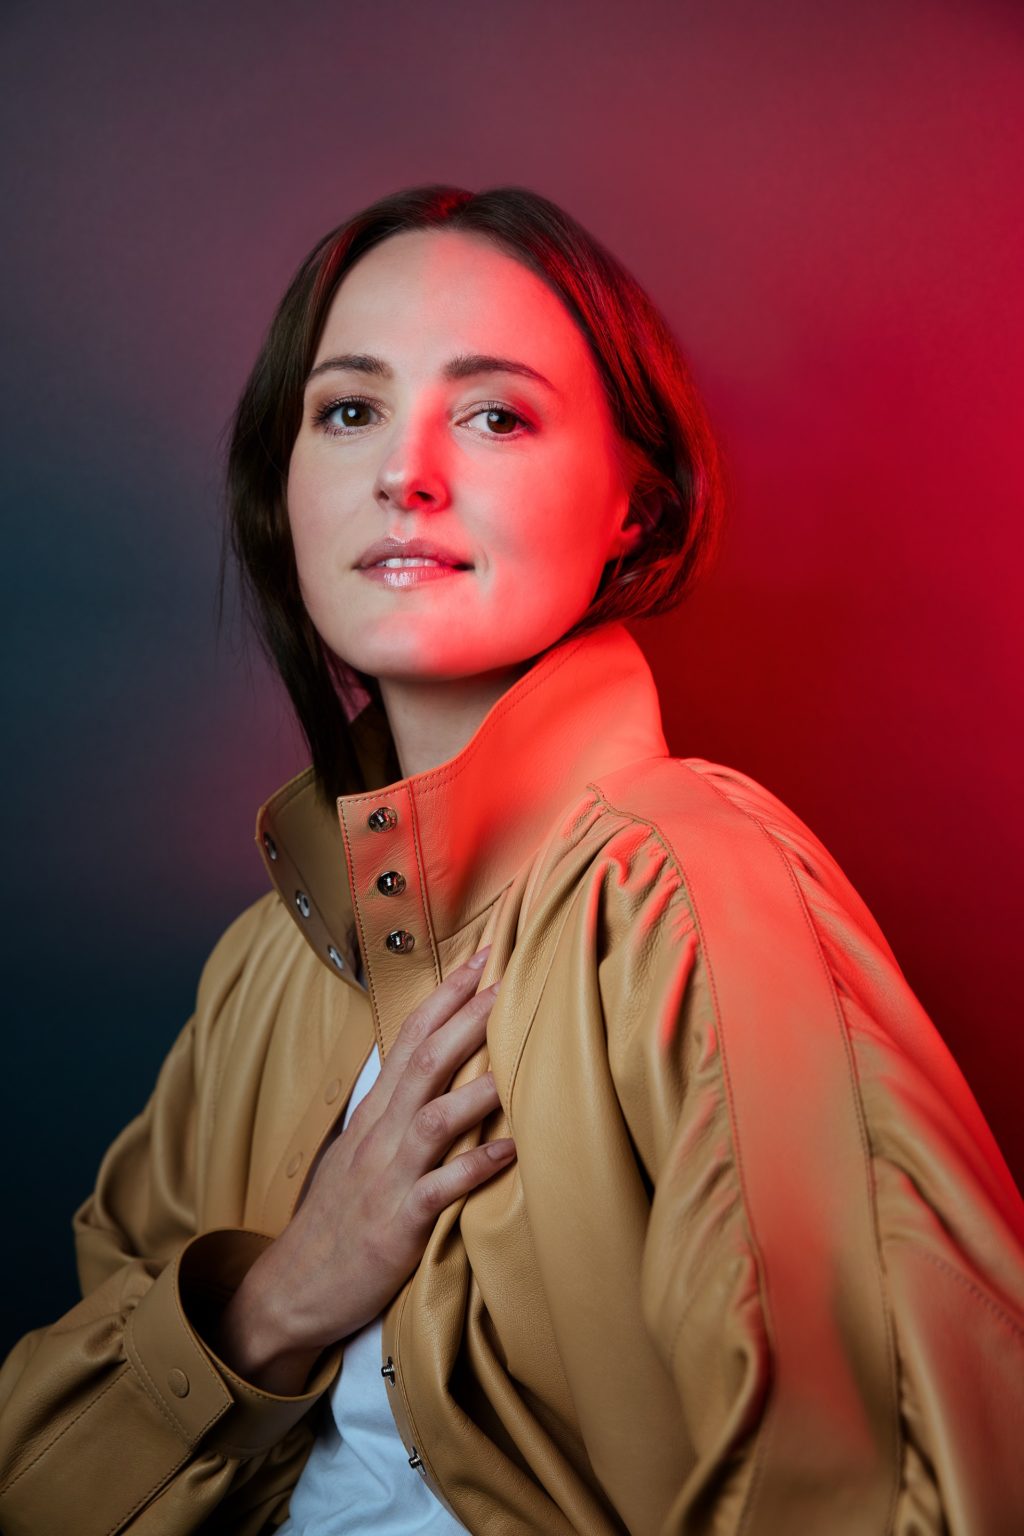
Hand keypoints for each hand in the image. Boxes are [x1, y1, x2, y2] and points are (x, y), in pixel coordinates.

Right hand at [214, 948, 512, 1392]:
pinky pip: (439, 1190)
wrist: (291, 1290)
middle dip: (467, 1020)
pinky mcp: (397, 1225)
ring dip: (477, 1089)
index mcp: (373, 1115)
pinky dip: (475, 1168)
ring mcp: (386, 1179)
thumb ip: (397, 1113)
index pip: (409, 1039)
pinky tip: (510, 1152)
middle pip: (425, 1063)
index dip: (446, 997)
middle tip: (507, 980)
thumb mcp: (358, 1153)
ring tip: (520, 1062)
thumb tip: (439, 1075)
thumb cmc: (335, 1221)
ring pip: (434, 1119)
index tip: (482, 960)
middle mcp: (379, 1136)